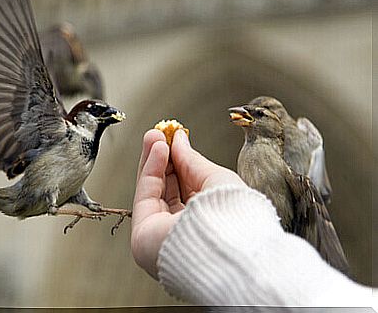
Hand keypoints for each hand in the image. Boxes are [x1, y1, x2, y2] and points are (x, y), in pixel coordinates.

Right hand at [131, 128, 245, 278]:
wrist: (229, 245)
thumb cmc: (235, 219)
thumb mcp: (215, 179)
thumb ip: (191, 160)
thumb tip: (179, 140)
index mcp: (201, 222)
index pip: (184, 189)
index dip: (177, 162)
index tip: (174, 139)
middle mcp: (180, 230)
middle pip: (165, 189)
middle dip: (161, 158)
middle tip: (160, 133)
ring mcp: (161, 234)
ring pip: (152, 190)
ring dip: (153, 159)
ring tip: (156, 136)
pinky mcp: (144, 236)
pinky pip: (145, 195)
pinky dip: (149, 169)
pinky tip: (157, 149)